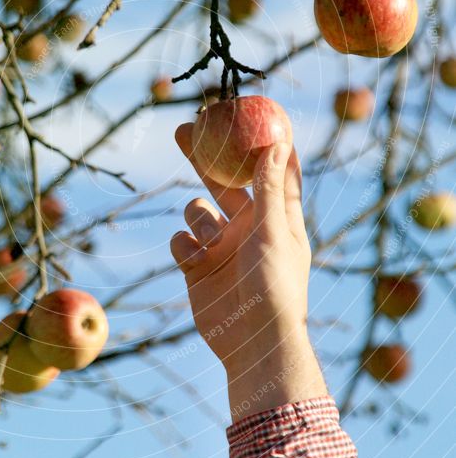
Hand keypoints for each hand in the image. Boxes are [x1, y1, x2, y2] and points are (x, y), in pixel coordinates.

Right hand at [171, 123, 326, 420]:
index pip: (268, 169)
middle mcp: (247, 227)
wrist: (253, 344)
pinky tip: (195, 260)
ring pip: (195, 210)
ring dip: (196, 216)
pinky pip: (180, 241)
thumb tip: (278, 141)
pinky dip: (184, 245)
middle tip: (184, 128)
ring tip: (208, 239)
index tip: (245, 113)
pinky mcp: (197, 267)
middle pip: (222, 180)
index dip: (257, 142)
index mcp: (273, 216)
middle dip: (204, 155)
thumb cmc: (275, 287)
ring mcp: (220, 246)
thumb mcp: (273, 231)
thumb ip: (269, 188)